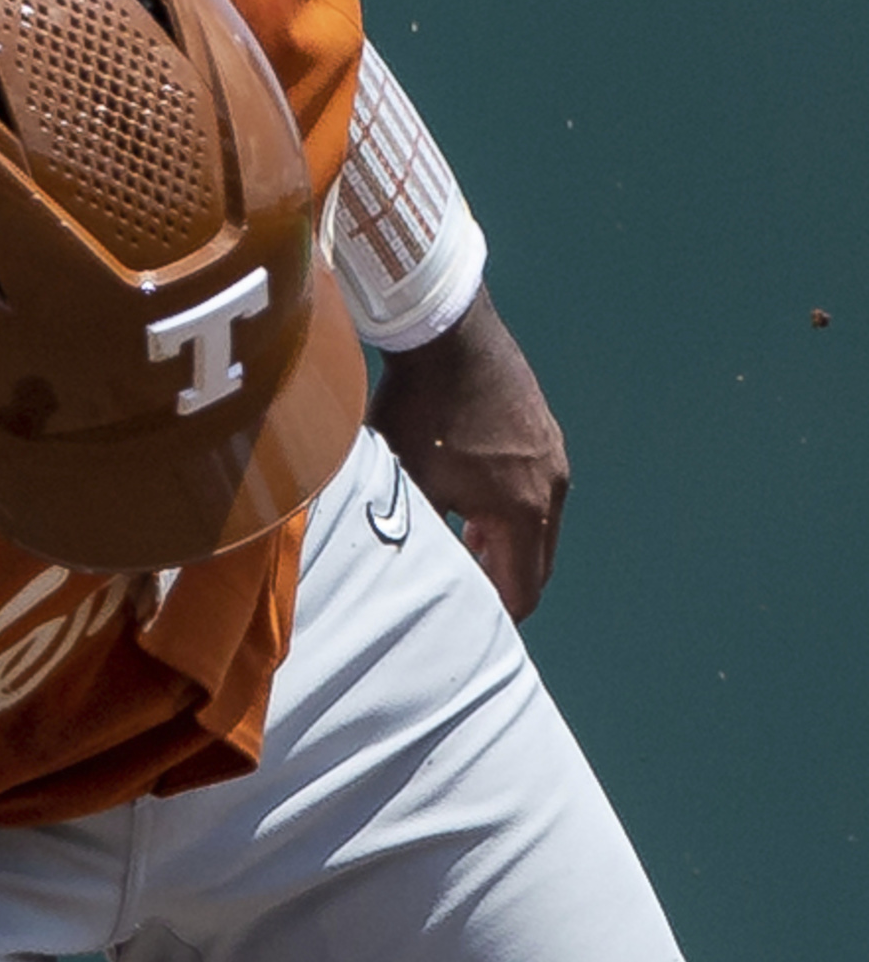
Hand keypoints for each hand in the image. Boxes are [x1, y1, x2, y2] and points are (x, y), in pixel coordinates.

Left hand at [369, 289, 569, 618]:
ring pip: (537, 527)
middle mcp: (552, 488)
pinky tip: (469, 505)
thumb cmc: (419, 411)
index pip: (523, 589)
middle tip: (461, 596)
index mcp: (524, 511)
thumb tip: (411, 577)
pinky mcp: (545, 434)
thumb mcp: (408, 484)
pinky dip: (509, 513)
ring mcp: (554, 458)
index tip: (467, 627)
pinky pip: (535, 493)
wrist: (447, 333)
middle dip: (502, 584)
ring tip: (458, 549)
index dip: (496, 616)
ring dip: (503, 547)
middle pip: (537, 563)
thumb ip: (419, 537)